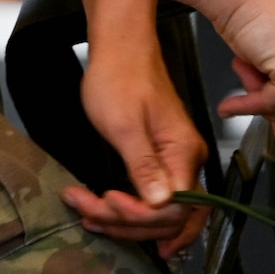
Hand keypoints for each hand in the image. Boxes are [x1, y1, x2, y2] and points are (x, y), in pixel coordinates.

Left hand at [63, 8, 209, 258]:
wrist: (120, 49)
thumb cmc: (120, 77)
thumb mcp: (124, 125)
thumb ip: (144, 167)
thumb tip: (161, 204)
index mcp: (183, 151)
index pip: (176, 209)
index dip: (141, 216)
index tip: (108, 203)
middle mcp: (186, 160)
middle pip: (170, 217)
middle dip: (127, 223)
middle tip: (90, 213)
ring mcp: (175, 160)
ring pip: (159, 212)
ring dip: (124, 222)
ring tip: (88, 215)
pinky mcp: (160, 159)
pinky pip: (152, 198)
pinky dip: (128, 212)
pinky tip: (106, 214)